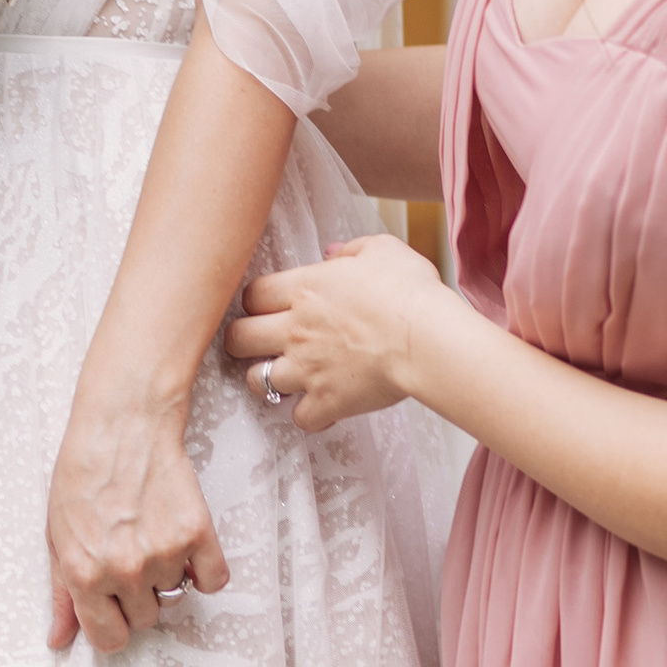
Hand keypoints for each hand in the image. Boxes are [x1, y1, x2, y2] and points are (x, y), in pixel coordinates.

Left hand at [45, 376, 229, 653]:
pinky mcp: (197, 533)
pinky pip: (213, 580)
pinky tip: (183, 541)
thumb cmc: (82, 475)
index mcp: (84, 575)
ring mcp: (163, 553)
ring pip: (175, 595)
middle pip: (146, 619)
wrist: (121, 425)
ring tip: (150, 532)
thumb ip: (61, 594)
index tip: (114, 607)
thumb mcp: (57, 536)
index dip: (112, 624)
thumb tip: (58, 640)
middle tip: (129, 552)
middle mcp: (124, 571)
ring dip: (166, 574)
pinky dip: (204, 568)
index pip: (110, 640)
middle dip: (137, 594)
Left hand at [223, 235, 442, 427]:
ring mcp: (307, 368)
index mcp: (304, 289)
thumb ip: (352, 249)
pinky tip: (321, 406)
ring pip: (257, 381)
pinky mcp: (327, 401)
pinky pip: (299, 417)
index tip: (266, 306)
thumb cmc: (409, 291)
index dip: (255, 301)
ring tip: (284, 378)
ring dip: (267, 380)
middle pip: (238, 338)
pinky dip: (308, 415)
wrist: (428, 339)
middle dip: (241, 341)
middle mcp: (295, 329)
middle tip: (256, 343)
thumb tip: (333, 252)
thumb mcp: (383, 250)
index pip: (251, 295)